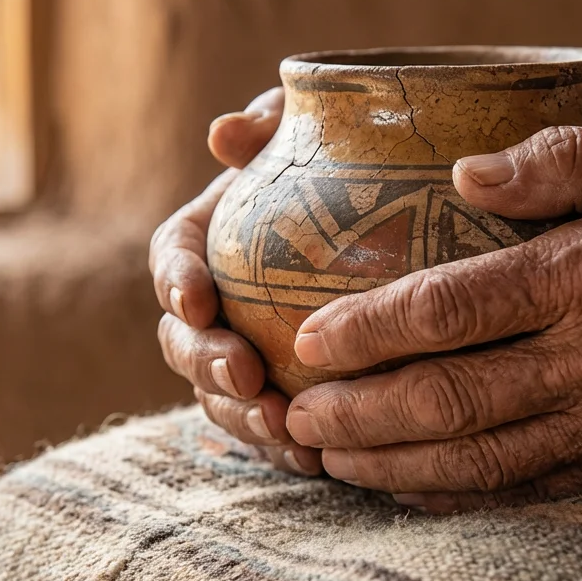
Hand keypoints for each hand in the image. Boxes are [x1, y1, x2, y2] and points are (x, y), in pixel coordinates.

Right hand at [150, 88, 322, 475]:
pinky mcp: (286, 392)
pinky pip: (272, 429)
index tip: (197, 301)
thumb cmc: (354, 156)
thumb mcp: (318, 125)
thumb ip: (272, 120)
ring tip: (281, 427)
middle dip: (205, 363)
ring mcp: (248, 350)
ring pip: (221, 395)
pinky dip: (286, 447)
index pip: (172, 256)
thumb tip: (225, 135)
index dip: (175, 282)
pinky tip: (319, 460)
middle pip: (184, 339)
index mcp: (212, 234)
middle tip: (244, 376)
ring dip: (241, 416)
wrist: (408, 204)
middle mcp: (220, 299)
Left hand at [282, 116, 581, 510]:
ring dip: (396, 466)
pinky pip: (537, 487)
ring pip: (485, 460)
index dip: (371, 329)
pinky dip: (465, 492)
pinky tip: (417, 486)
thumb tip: (464, 174)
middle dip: (360, 415)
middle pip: (452, 403)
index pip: (455, 309)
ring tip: (330, 458)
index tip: (312, 339)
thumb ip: (564, 158)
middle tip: (294, 413)